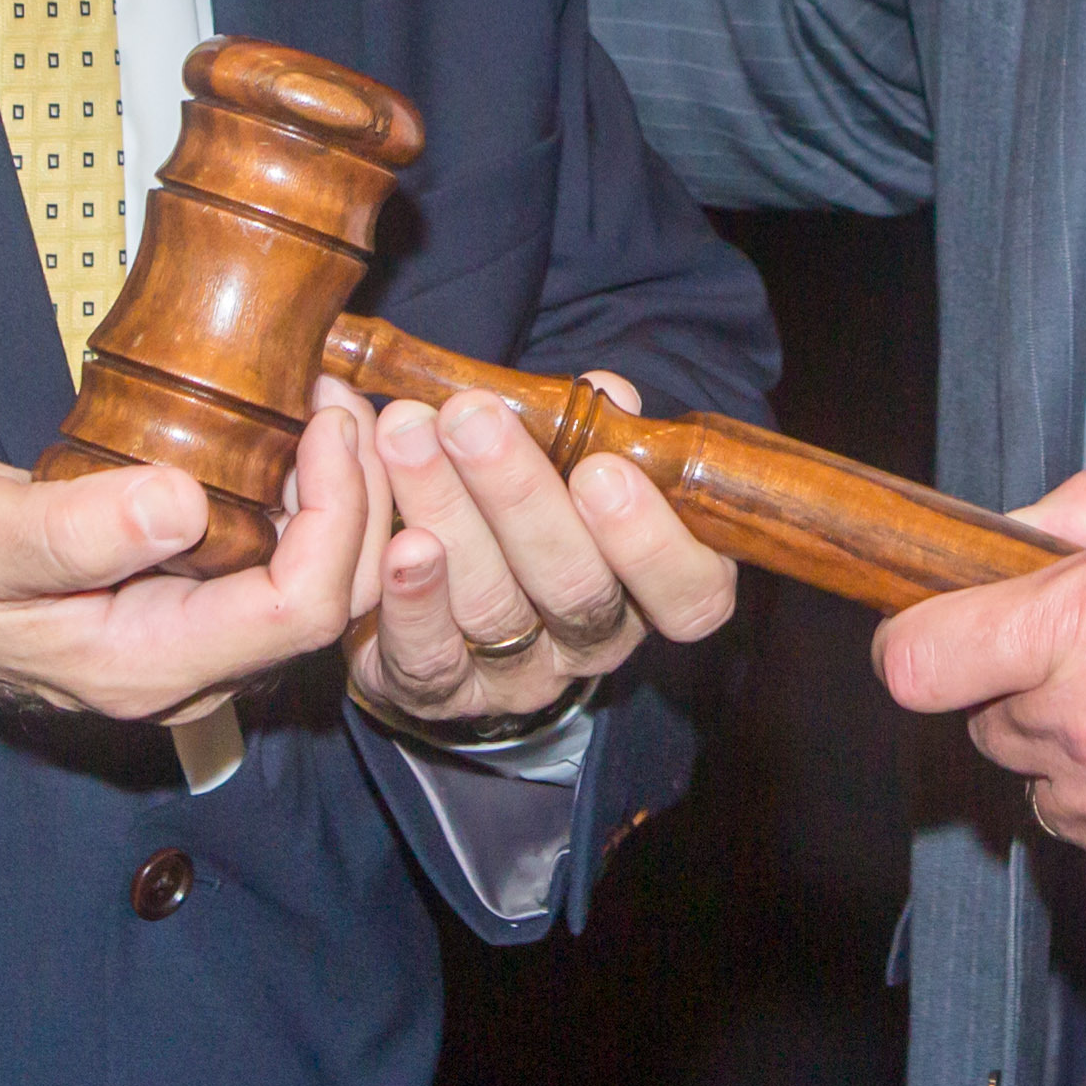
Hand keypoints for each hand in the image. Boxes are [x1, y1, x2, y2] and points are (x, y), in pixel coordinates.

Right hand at [0, 405, 377, 724]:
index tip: (325, 421)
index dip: (340, 517)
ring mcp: (195, 645)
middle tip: (341, 395)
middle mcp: (188, 672)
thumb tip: (178, 503)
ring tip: (331, 404)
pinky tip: (300, 439)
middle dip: (363, 498)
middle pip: (333, 604)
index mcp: (147, 666)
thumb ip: (74, 533)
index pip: (300, 611)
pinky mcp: (192, 611)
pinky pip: (286, 572)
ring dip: (348, 499)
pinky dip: (313, 506)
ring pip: (322, 590)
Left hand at [342, 377, 742, 739]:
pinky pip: (428, 657)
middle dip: (518, 495)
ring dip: (446, 512)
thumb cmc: (530, 503)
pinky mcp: (441, 694)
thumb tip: (611, 391)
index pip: (688, 594)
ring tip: (407, 436)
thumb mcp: (573, 461)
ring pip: (493, 608)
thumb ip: (595, 429)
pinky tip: (397, 540)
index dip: (650, 541)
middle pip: (574, 588)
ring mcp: (517, 677)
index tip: (601, 469)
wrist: (450, 586)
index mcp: (650, 588)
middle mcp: (593, 643)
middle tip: (469, 418)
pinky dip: (411, 598)